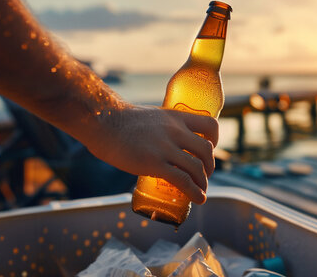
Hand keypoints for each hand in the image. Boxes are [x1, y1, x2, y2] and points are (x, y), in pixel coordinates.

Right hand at [85, 104, 218, 204]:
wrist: (102, 121)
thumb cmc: (120, 120)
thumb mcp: (152, 116)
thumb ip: (163, 128)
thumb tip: (165, 143)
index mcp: (176, 117)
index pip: (210, 124)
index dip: (215, 140)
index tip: (210, 150)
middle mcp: (175, 131)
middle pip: (206, 150)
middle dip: (209, 166)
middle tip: (203, 175)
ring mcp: (165, 147)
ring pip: (197, 167)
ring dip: (203, 183)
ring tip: (201, 191)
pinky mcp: (154, 163)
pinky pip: (183, 180)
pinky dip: (195, 192)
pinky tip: (198, 199)